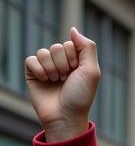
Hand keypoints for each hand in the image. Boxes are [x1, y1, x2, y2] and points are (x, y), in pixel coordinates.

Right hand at [24, 27, 99, 142]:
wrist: (65, 116)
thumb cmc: (80, 96)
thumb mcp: (92, 72)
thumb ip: (87, 47)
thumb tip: (73, 29)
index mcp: (75, 61)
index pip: (70, 45)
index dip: (74, 59)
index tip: (77, 74)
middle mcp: (61, 62)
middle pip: (56, 47)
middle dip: (63, 65)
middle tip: (66, 80)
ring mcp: (46, 67)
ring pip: (43, 53)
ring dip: (52, 69)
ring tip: (56, 82)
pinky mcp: (32, 72)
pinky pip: (31, 60)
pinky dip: (39, 71)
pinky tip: (45, 81)